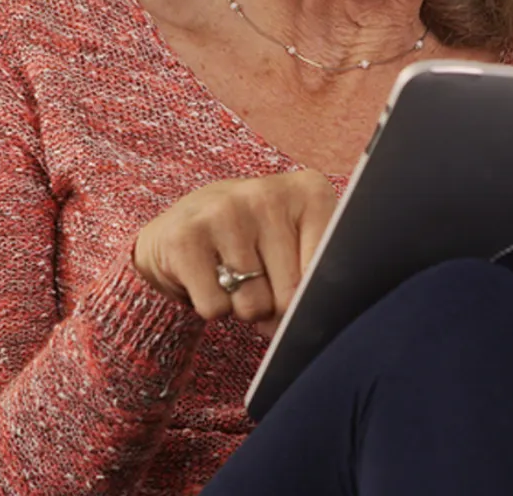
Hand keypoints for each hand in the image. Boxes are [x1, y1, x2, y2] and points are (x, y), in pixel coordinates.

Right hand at [133, 168, 336, 333]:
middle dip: (276, 306)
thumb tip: (313, 320)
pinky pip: (215, 307)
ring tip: (233, 276)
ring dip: (243, 306)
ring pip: (252, 304)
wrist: (184, 225)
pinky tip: (207, 277)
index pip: (328, 270)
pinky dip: (213, 307)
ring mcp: (223, 211)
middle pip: (291, 294)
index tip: (301, 287)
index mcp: (309, 191)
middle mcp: (267, 193)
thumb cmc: (256, 240)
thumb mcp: (299, 241)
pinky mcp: (185, 238)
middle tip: (261, 280)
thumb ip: (319, 272)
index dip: (312, 298)